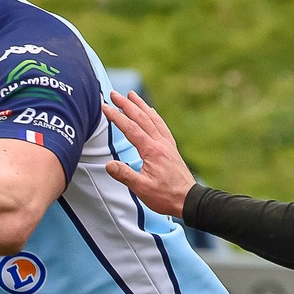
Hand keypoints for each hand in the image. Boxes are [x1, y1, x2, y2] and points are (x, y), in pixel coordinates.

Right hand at [100, 91, 195, 218]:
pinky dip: (154, 115)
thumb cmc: (165, 196)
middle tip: (114, 93)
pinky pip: (161, 126)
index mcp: (152, 151)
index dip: (116, 117)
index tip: (105, 107)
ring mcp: (167, 144)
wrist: (188, 200)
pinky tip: (151, 112)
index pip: (131, 129)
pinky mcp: (171, 148)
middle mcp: (161, 143)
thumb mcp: (142, 188)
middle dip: (127, 104)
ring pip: (153, 119)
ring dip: (141, 105)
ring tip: (131, 95)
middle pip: (141, 118)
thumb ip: (125, 175)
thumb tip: (109, 165)